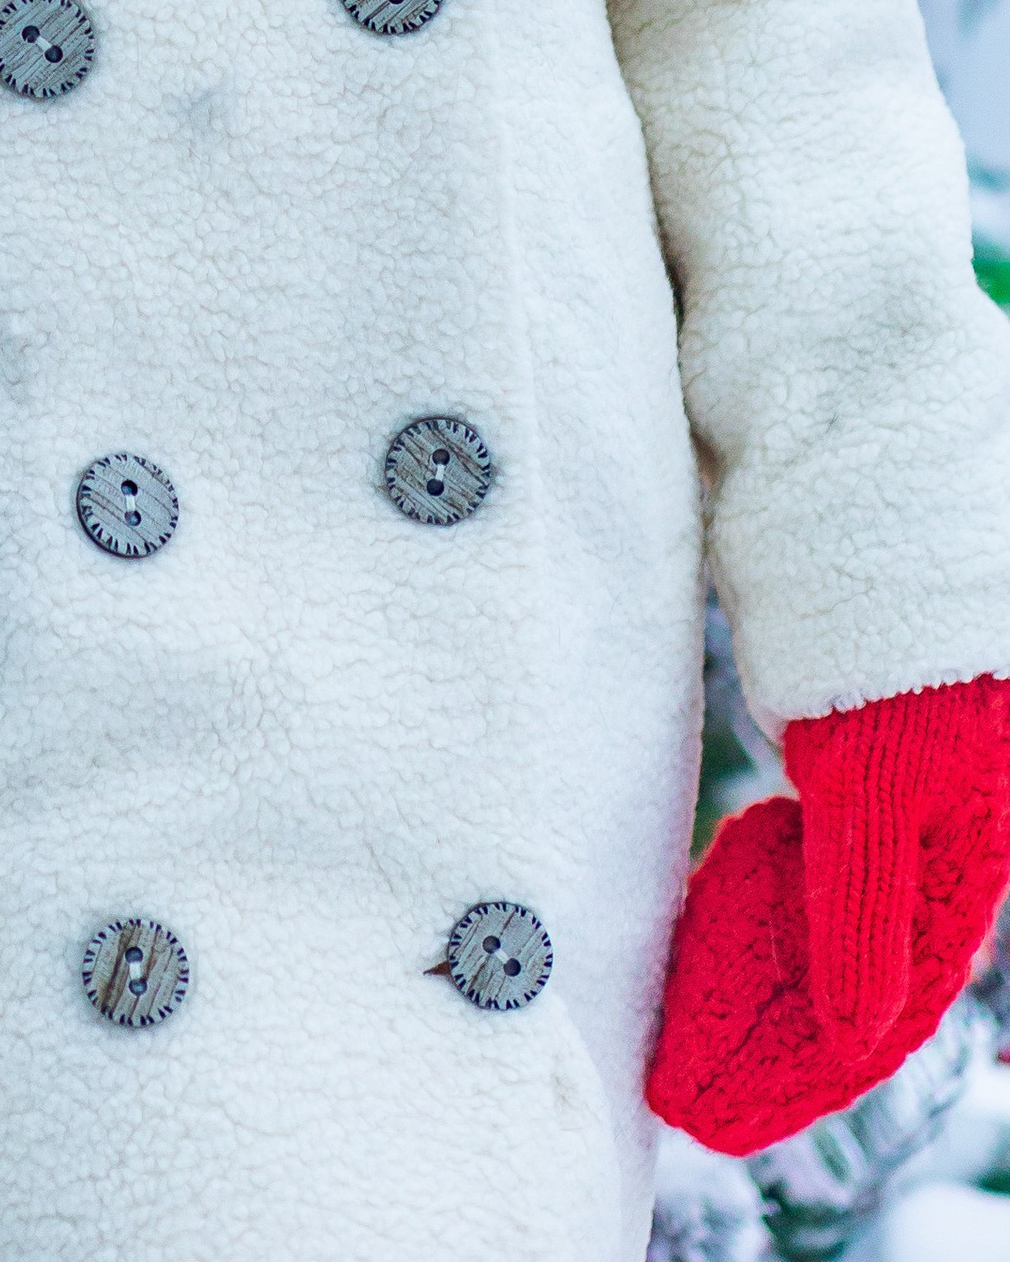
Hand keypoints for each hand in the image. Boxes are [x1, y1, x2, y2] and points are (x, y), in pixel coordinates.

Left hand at [647, 672, 1009, 1155]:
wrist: (864, 515)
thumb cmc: (887, 649)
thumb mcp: (871, 782)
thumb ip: (865, 906)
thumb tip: (859, 1037)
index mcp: (955, 867)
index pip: (883, 1006)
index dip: (804, 1073)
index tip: (720, 1117)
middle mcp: (926, 850)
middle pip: (843, 979)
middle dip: (763, 1048)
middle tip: (679, 1101)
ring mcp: (883, 809)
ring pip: (813, 928)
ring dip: (751, 992)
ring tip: (677, 1046)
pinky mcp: (841, 768)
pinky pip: (799, 872)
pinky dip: (751, 914)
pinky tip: (703, 943)